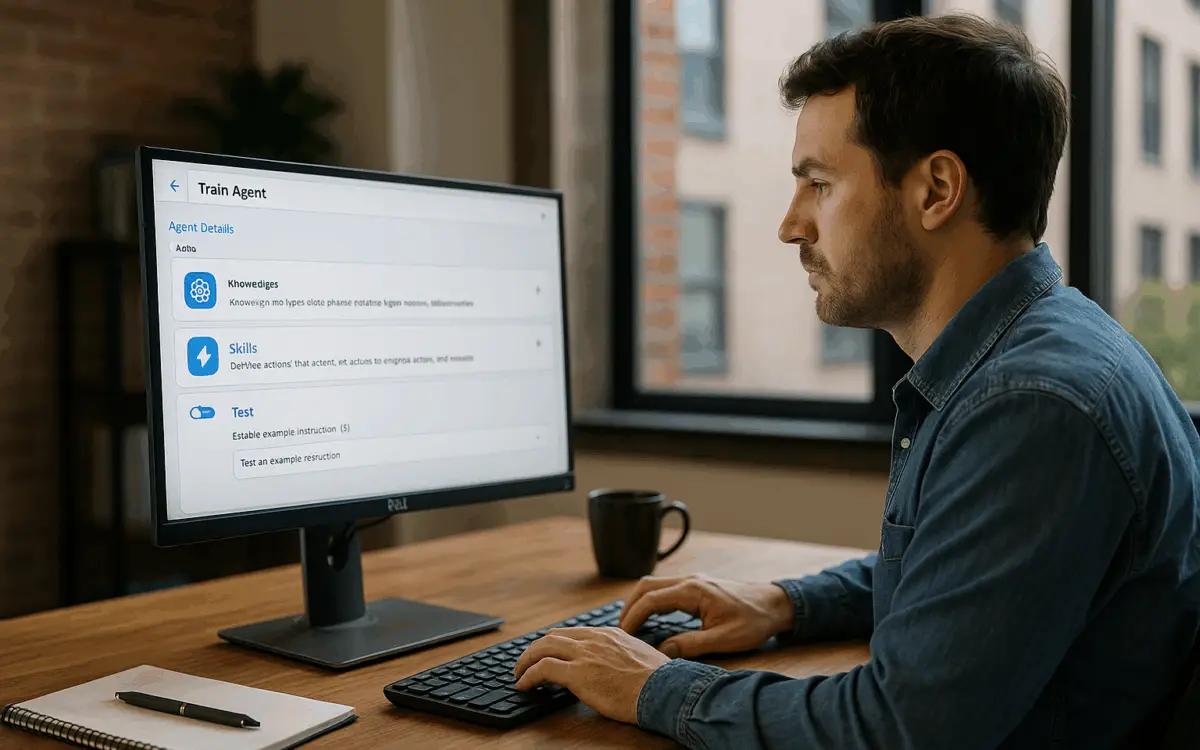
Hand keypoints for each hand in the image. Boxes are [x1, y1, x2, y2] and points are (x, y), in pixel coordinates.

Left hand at [512, 626, 669, 723]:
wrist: (664, 690)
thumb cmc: (659, 681)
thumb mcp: (641, 657)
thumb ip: (625, 656)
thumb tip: (620, 667)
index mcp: (610, 634)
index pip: (573, 633)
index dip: (555, 643)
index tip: (547, 652)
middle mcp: (594, 639)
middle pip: (553, 636)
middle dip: (535, 649)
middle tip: (526, 661)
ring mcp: (585, 654)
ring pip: (542, 648)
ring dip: (526, 661)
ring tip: (518, 673)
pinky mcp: (577, 673)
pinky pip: (542, 669)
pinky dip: (528, 675)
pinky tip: (523, 685)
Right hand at [619, 574, 795, 658]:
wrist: (775, 605)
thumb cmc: (753, 621)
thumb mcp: (724, 639)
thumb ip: (691, 645)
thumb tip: (662, 652)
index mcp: (693, 590)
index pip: (651, 599)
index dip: (632, 617)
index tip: (622, 635)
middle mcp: (689, 581)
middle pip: (646, 586)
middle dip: (629, 607)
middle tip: (621, 631)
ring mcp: (693, 581)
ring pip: (654, 585)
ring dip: (640, 603)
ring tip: (631, 627)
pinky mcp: (697, 586)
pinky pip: (666, 589)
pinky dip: (652, 602)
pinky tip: (652, 619)